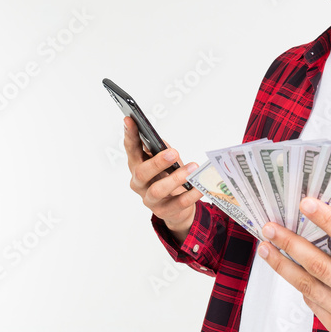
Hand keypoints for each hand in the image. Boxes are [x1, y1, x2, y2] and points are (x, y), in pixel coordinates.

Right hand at [123, 116, 201, 241]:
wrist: (177, 208)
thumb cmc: (169, 177)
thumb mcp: (166, 161)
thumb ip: (162, 150)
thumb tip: (163, 144)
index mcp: (137, 165)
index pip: (131, 149)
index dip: (129, 134)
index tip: (130, 119)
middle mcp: (139, 183)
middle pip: (142, 172)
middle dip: (157, 162)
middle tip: (173, 153)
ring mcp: (149, 199)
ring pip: (157, 190)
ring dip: (176, 178)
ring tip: (192, 169)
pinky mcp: (163, 212)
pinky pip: (178, 203)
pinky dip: (191, 194)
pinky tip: (201, 186)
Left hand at [257, 196, 330, 331]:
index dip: (327, 220)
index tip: (306, 204)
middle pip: (319, 265)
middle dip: (290, 243)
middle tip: (270, 227)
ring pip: (307, 285)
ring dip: (283, 264)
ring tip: (266, 248)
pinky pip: (313, 301)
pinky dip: (301, 284)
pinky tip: (290, 271)